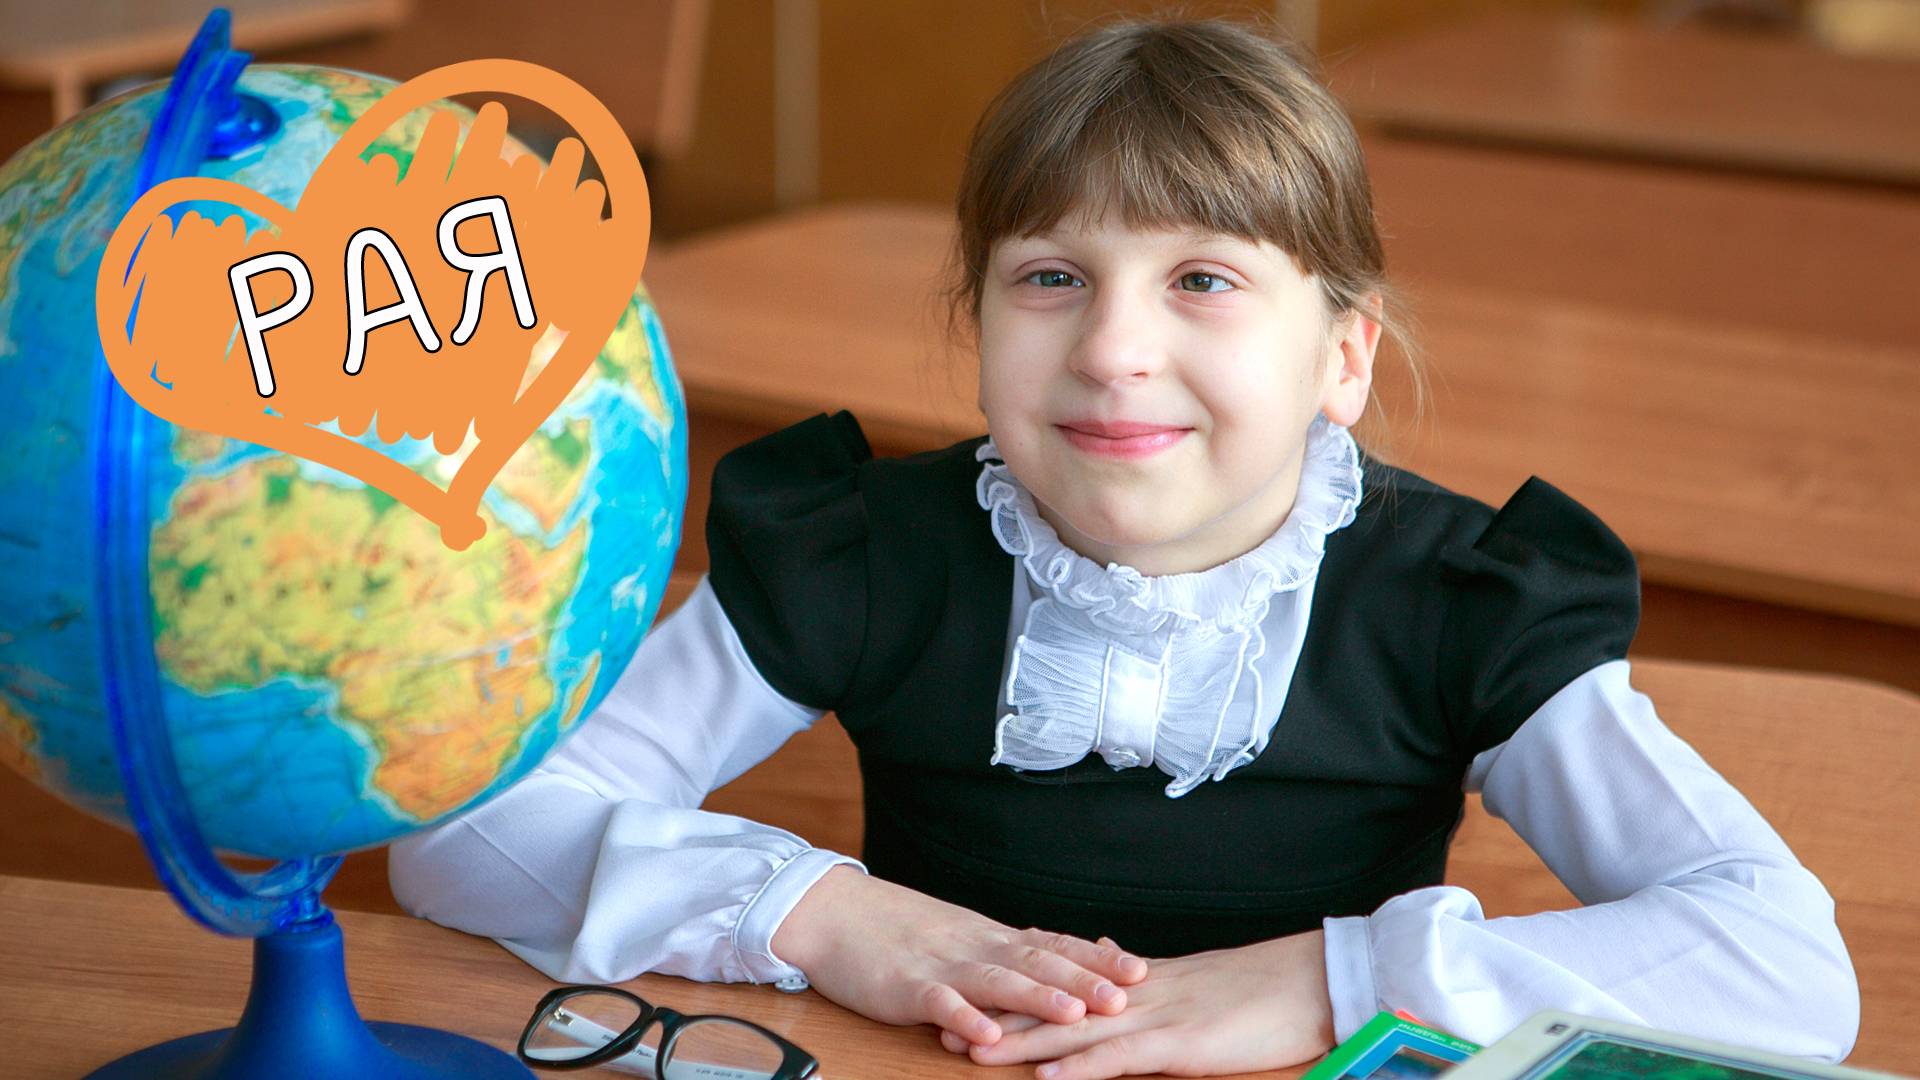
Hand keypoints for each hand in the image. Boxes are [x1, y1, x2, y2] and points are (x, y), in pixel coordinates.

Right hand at [772, 866, 1148, 1047]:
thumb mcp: (960, 936)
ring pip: (996, 980)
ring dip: (1036, 996)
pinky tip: (985, 1036)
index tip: (1139, 967)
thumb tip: (1056, 963)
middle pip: (1037, 959)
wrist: (835, 913)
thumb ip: (1004, 953)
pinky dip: (962, 1018)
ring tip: (1073, 1013)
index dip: (1096, 956)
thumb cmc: (898, 930)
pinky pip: (938, 1003)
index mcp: (990, 938)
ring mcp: (941, 965)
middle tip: (1126, 993)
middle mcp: (975, 947)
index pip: (1053, 943)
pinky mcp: (905, 986)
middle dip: (1083, 978)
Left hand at [937, 929, 1335, 1078]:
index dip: (1009, 994)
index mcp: (1136, 983)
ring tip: (974, 1051)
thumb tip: (1105, 951)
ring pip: (1075, 1033)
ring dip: (1023, 1044)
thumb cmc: (1257, 988)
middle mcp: (1134, 996)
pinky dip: (1083, 1069)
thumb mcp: (1191, 978)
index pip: (1060, 987)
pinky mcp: (1181, 1044)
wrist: (1307, 982)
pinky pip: (1122, 1058)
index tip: (962, 996)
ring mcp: (1156, 1018)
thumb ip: (1142, 972)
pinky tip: (1049, 1079)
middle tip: (942, 1023)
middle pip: (1053, 1008)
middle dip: (997, 1018)